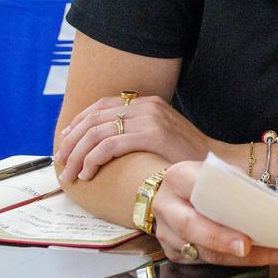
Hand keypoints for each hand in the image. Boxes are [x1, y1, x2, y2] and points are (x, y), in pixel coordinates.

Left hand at [55, 93, 212, 182]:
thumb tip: (106, 144)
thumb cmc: (188, 158)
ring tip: (70, 174)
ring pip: (96, 133)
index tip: (66, 141)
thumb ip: (138, 132)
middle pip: (94, 118)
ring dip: (77, 155)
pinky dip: (92, 160)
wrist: (216, 166)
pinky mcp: (151, 135)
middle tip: (61, 162)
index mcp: (148, 102)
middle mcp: (146, 105)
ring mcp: (149, 118)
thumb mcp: (162, 137)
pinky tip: (88, 174)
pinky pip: (108, 146)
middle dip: (71, 142)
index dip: (78, 123)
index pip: (101, 106)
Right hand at [149, 163, 277, 266]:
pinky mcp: (173, 252)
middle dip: (222, 239)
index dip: (217, 202)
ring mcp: (165, 232)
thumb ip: (235, 183)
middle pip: (191, 227)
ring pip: (199, 251)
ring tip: (270, 255)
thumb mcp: (215, 172)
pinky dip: (231, 262)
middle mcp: (166, 206)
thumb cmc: (202, 182)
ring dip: (235, 258)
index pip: (196, 191)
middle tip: (248, 247)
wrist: (170, 193)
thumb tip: (266, 200)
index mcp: (178, 178)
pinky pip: (202, 261)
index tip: (238, 216)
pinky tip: (256, 259)